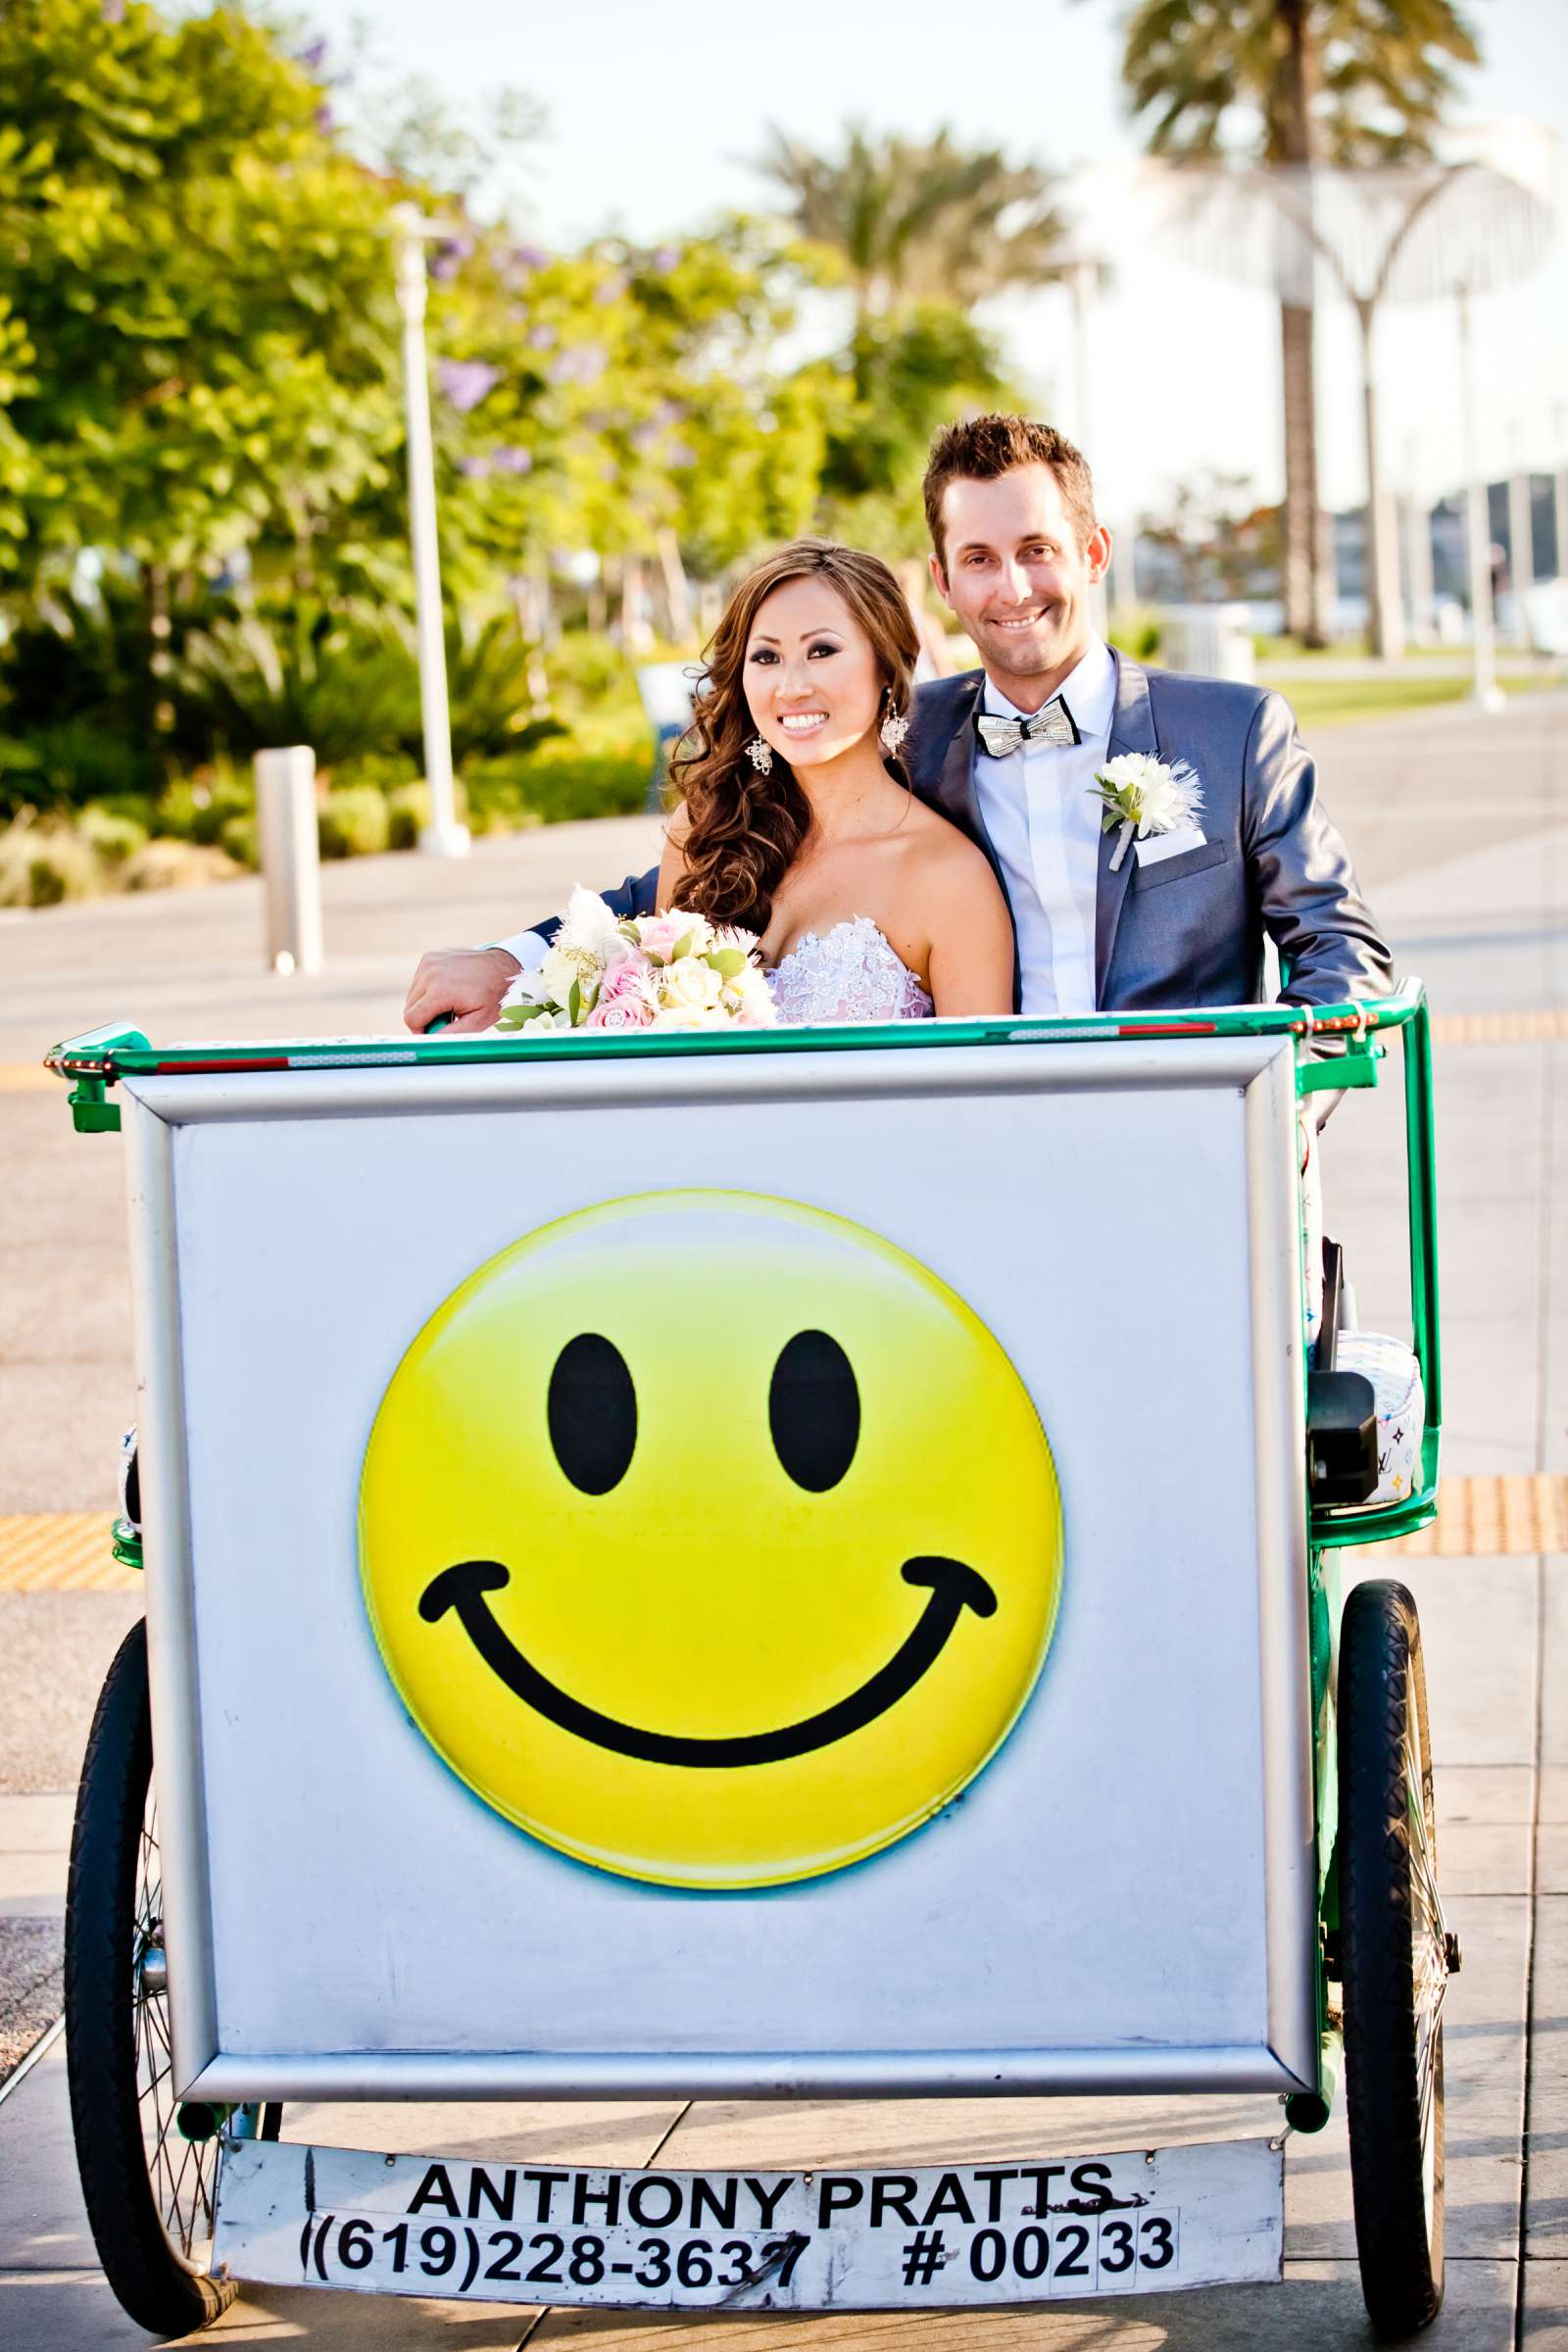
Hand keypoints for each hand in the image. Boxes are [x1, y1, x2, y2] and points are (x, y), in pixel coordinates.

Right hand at [403, 945, 519, 1034]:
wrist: (501, 967)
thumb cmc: (491, 995)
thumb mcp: (477, 1021)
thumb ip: (452, 1034)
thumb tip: (431, 1041)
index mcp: (440, 991)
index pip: (411, 1018)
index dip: (421, 1030)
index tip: (435, 1030)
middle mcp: (430, 974)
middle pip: (409, 1007)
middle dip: (424, 1017)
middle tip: (447, 1018)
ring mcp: (428, 962)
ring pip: (412, 995)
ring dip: (425, 1003)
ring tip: (448, 1003)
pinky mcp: (429, 957)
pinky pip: (418, 981)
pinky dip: (428, 989)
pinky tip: (446, 989)